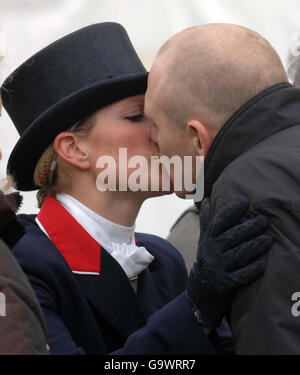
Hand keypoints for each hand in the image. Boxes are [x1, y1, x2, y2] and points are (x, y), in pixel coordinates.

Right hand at [186, 196, 272, 327]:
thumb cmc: (208, 256)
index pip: (219, 221)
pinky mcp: (227, 283)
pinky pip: (242, 275)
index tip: (244, 200)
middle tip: (264, 220)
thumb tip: (206, 199)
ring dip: (255, 246)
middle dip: (249, 228)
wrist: (202, 286)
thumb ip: (207, 219)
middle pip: (232, 237)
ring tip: (268, 239)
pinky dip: (253, 268)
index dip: (231, 210)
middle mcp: (213, 251)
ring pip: (239, 255)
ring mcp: (220, 267)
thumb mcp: (204, 238)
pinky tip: (263, 262)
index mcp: (209, 238)